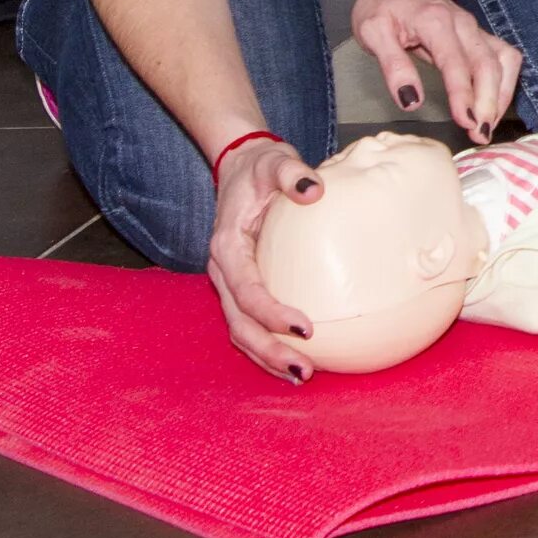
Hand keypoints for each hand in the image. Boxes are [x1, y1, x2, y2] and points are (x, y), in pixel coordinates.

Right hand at [209, 137, 322, 380]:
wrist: (241, 168)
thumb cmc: (261, 168)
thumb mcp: (276, 162)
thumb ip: (293, 173)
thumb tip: (314, 189)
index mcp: (227, 247)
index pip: (246, 289)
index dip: (271, 312)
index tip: (306, 326)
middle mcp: (223, 270)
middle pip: (239, 323)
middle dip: (268, 351)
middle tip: (305, 370)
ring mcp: (230, 282)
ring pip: (241, 330)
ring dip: (267, 357)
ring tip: (302, 375)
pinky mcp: (242, 287)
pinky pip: (251, 323)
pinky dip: (269, 344)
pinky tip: (297, 358)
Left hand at [350, 0, 522, 140]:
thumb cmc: (384, 5)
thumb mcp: (372, 31)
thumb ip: (392, 65)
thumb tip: (410, 101)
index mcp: (436, 22)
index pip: (456, 63)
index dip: (463, 94)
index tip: (466, 121)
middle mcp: (464, 25)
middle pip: (489, 65)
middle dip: (489, 102)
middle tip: (480, 133)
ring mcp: (476, 31)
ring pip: (504, 62)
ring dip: (501, 96)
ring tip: (488, 125)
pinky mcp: (481, 38)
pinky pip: (505, 60)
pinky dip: (505, 85)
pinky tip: (493, 108)